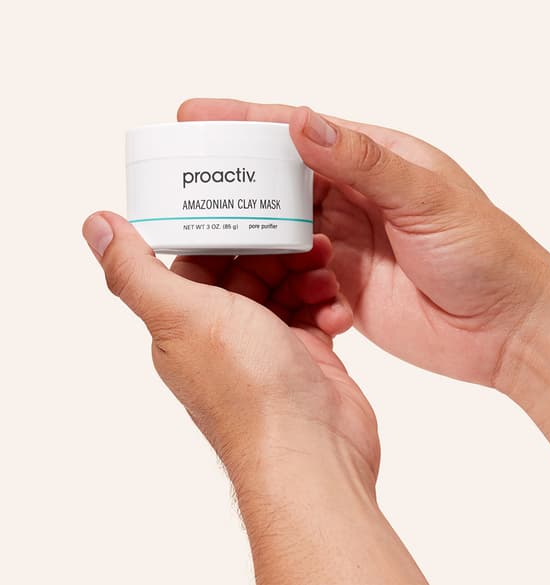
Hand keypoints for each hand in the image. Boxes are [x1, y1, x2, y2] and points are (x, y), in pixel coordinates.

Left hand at [82, 211, 426, 583]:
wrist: (313, 452)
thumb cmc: (249, 391)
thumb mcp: (184, 316)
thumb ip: (136, 270)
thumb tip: (94, 225)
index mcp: (187, 323)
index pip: (201, 261)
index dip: (227, 234)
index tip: (254, 209)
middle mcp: (224, 334)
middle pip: (250, 271)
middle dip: (279, 251)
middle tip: (307, 239)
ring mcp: (268, 346)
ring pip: (286, 289)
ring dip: (308, 276)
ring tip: (324, 277)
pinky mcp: (305, 356)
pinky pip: (314, 313)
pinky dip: (327, 306)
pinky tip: (336, 313)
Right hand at [178, 98, 549, 484]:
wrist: (504, 326)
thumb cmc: (484, 253)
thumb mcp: (428, 199)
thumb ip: (366, 162)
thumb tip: (304, 123)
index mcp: (375, 161)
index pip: (301, 131)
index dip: (247, 122)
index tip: (196, 118)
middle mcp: (354, 198)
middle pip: (280, 179)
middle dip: (235, 179)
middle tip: (184, 181)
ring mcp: (345, 242)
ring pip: (281, 229)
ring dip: (252, 234)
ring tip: (212, 237)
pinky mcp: (342, 283)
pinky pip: (294, 274)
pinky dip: (277, 278)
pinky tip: (264, 283)